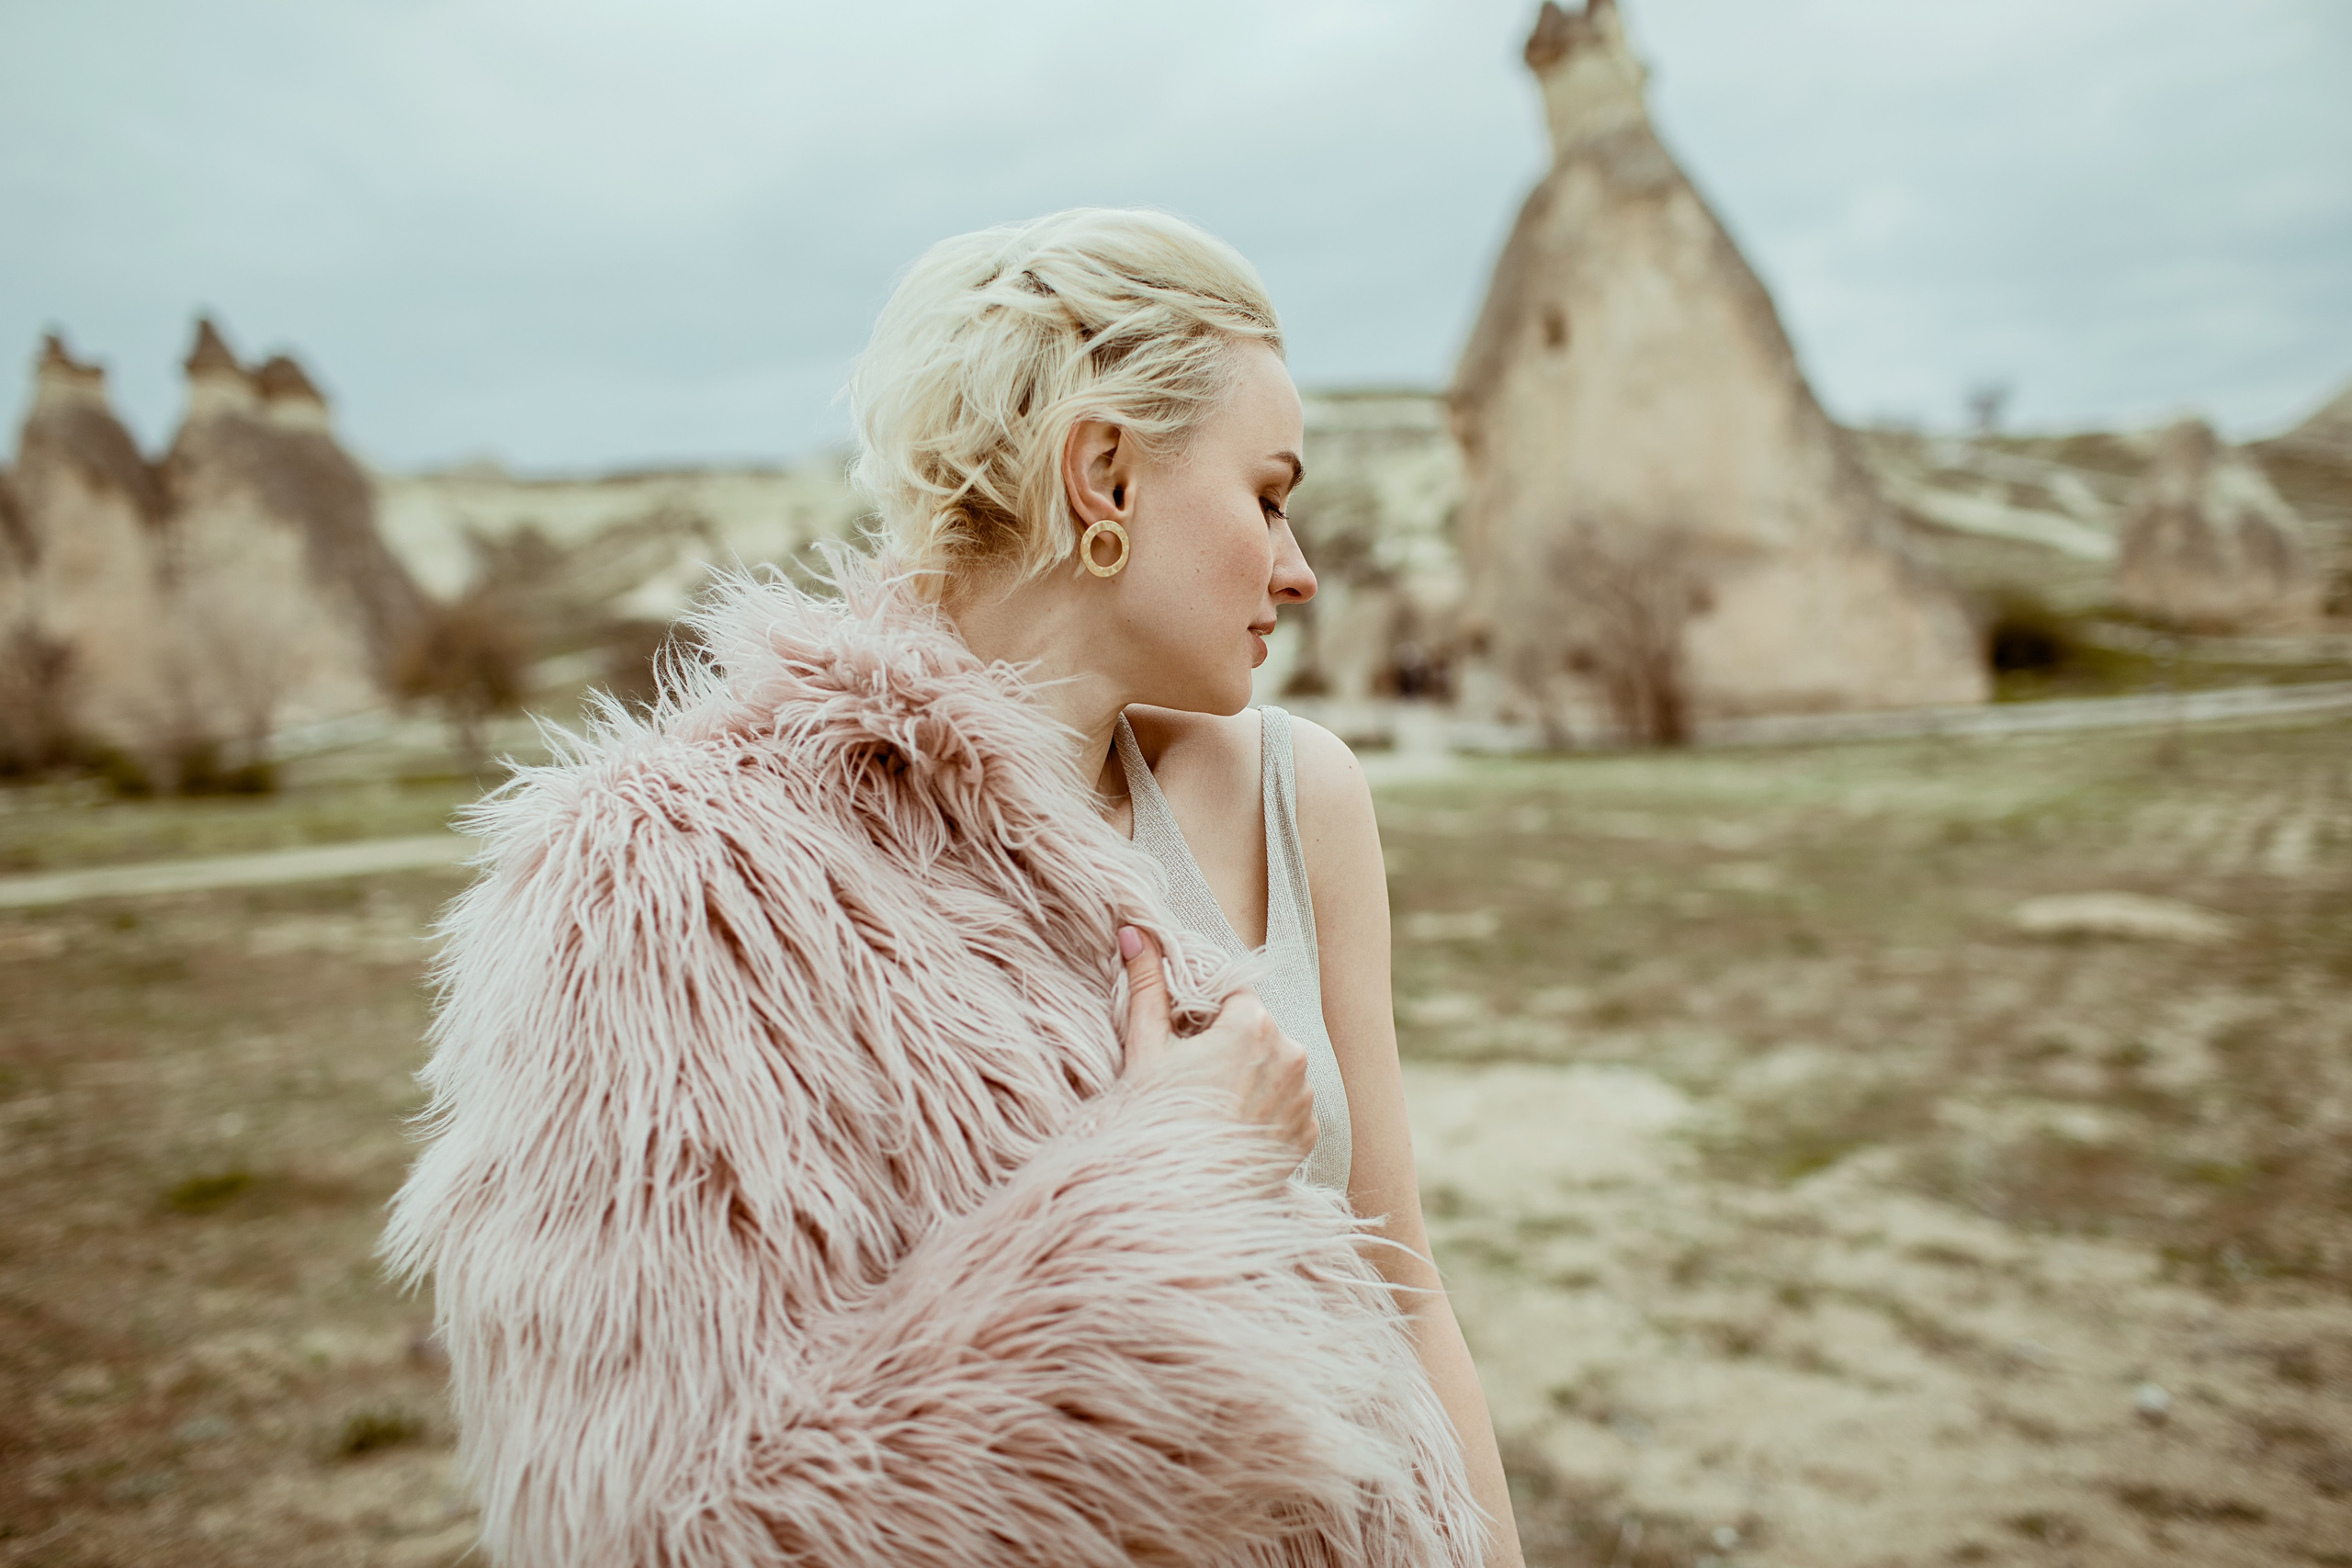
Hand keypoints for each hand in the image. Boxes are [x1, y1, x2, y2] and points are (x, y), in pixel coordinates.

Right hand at [1117, 925, 1315, 1159]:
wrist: (1181, 1197)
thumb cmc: (1158, 1118)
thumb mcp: (1146, 1049)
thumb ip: (1146, 985)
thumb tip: (1135, 931)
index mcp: (1253, 1024)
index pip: (1234, 997)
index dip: (1207, 1017)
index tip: (1186, 1042)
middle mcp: (1291, 1053)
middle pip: (1257, 1032)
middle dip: (1231, 1048)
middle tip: (1194, 1079)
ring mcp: (1304, 1096)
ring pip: (1275, 1069)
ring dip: (1252, 1079)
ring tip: (1214, 1108)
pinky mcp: (1309, 1132)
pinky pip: (1289, 1108)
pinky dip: (1266, 1113)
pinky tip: (1234, 1130)